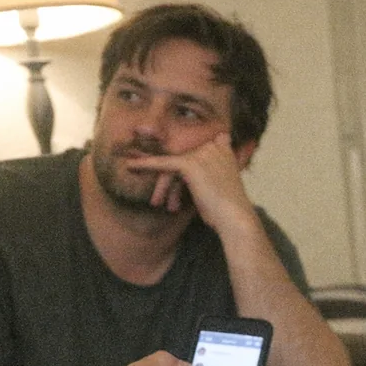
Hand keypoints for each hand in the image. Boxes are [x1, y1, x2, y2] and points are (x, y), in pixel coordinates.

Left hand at [124, 133, 254, 231]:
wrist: (235, 218)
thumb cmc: (226, 211)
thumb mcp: (218, 188)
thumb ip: (205, 174)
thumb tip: (187, 177)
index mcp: (223, 150)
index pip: (195, 152)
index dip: (181, 165)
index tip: (167, 170)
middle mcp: (214, 146)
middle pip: (182, 160)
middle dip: (171, 182)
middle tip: (162, 200)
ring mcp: (203, 154)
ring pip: (172, 166)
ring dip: (163, 186)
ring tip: (157, 203)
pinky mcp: (191, 164)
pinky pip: (163, 163)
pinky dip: (146, 165)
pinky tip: (131, 166)